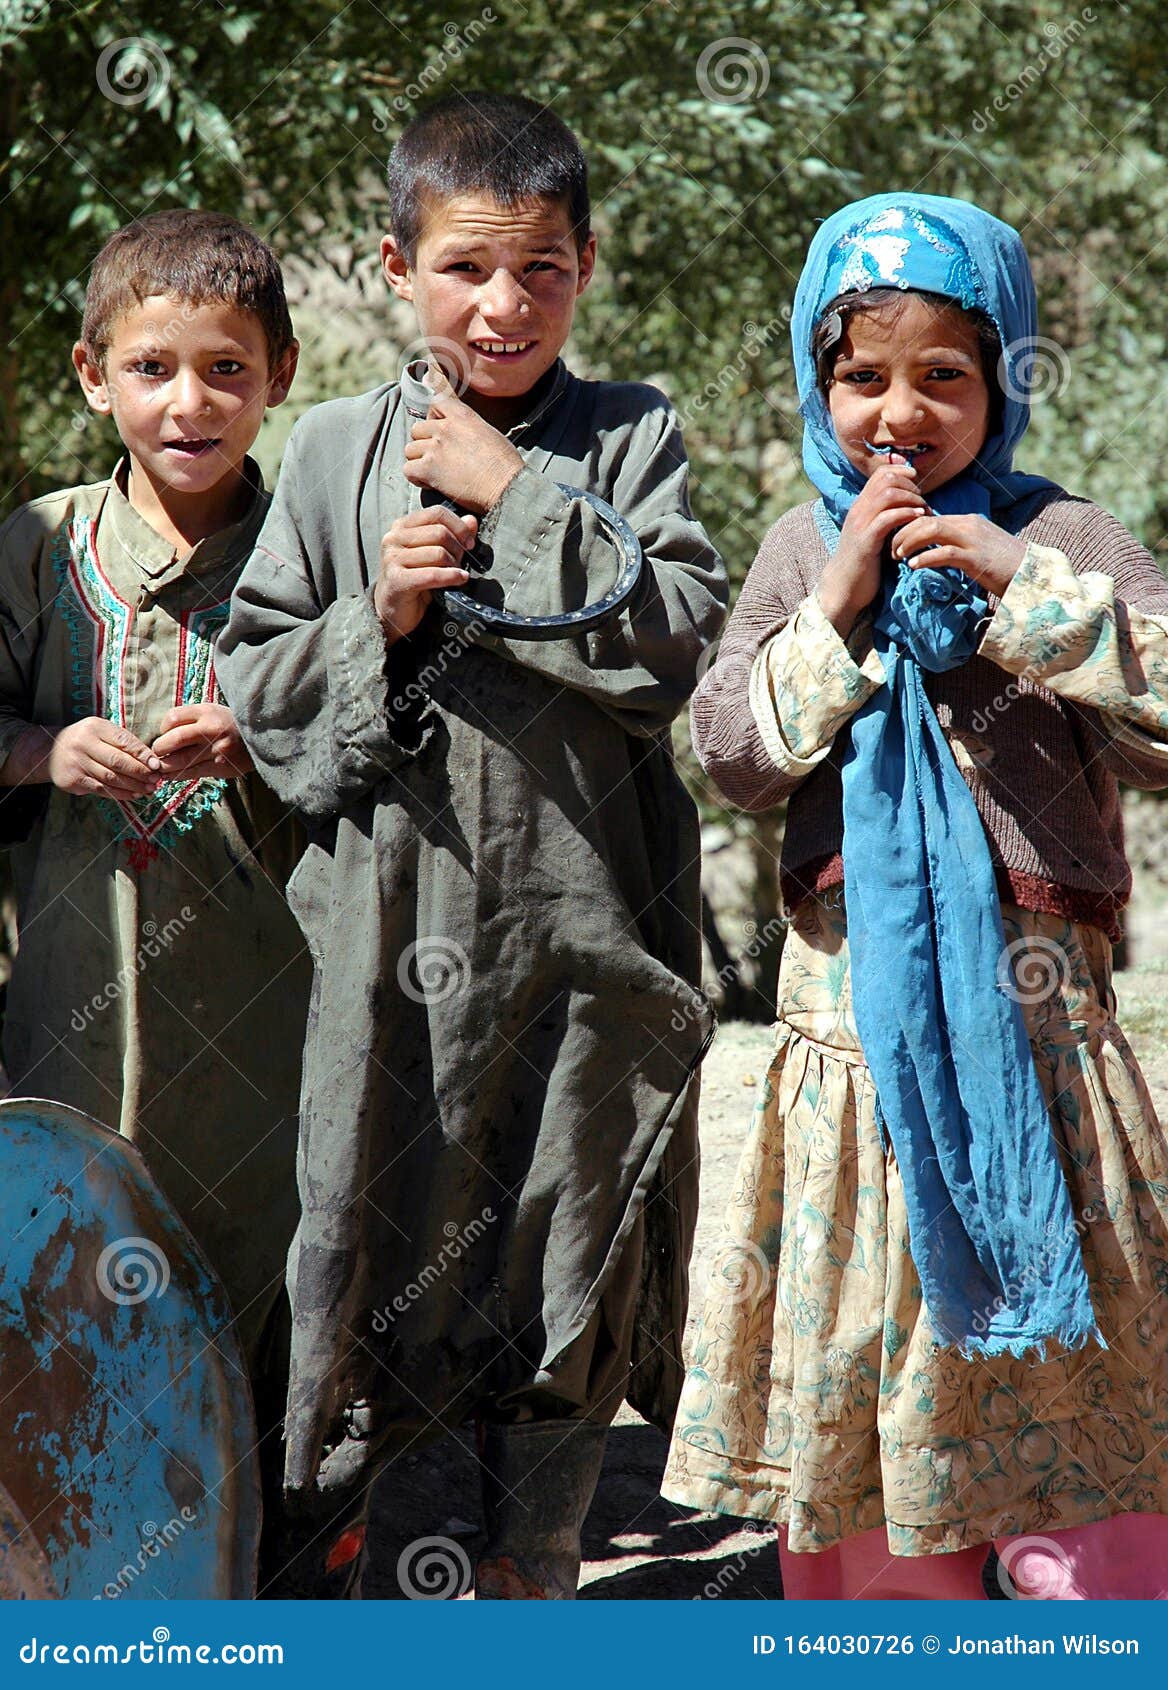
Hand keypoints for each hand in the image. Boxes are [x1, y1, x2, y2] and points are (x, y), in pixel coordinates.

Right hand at [46, 717, 162, 797]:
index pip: (123, 741)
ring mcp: (76, 762)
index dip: (142, 754)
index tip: (156, 765)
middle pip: (117, 761)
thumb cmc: (87, 741)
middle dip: (140, 772)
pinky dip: (120, 794)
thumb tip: (152, 761)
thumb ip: (124, 743)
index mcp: (95, 727)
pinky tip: (133, 795)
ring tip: (148, 789)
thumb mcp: (102, 732)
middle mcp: (83, 743)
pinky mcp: (73, 780)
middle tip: (155, 779)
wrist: (51, 752)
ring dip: (133, 786)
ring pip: (111, 778)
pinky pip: (101, 789)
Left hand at [151, 703, 252, 779]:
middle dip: (159, 749)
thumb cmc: (228, 724)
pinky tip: (171, 775)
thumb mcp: (211, 712)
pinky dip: (177, 775)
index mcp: (206, 712)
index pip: (173, 718)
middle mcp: (211, 729)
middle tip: (157, 753)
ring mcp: (216, 750)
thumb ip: (189, 719)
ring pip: (181, 760)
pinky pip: (192, 773)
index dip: (162, 728)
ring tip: (161, 767)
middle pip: (174, 740)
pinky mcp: (219, 766)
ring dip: (165, 766)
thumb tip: (162, 734)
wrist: (259, 739)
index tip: (164, 734)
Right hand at [374, 505, 476, 643]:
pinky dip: (451, 577)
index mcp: (402, 526)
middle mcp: (393, 538)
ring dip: (455, 565)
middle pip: (440, 532)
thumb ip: (452, 535)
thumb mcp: (434, 554)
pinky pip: (432, 574)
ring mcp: (392, 558)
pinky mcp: (396, 579)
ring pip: (438, 553)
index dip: (459, 526)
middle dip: (458, 548)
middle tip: (462, 562)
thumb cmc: (415, 580)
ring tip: (457, 574)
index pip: (436, 513)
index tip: (469, 543)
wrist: (393, 610)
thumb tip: (471, 521)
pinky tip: (460, 579)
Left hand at [402, 361, 523, 512]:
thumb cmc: (505, 465)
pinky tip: (431, 483)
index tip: (438, 430)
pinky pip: (408, 470)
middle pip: (417, 430)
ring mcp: (435, 447)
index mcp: (462, 415)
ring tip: (436, 472)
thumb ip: (468, 427)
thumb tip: (461, 436)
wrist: (505, 486)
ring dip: (419, 461)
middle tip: (438, 458)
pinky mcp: (428, 469)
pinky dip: (417, 478)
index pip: (435, 402)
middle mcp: (445, 428)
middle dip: (424, 443)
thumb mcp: (489, 432)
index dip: (433, 417)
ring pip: (410, 450)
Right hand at [817, 455, 928, 636]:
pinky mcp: (866, 541)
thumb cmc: (864, 562)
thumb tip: (908, 505)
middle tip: (922, 501)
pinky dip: (907, 515)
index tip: (917, 485)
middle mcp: (858, 510)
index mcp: (861, 506)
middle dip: (910, 486)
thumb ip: (885, 516)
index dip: (902, 472)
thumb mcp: (874, 532)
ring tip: (923, 512)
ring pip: (888, 494)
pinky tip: (918, 520)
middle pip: (886, 479)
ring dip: (912, 499)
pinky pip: (888, 518)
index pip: (881, 473)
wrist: (843, 587)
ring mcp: (861, 525)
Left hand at [892, 513, 1026, 597]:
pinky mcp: (976, 558)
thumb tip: (935, 549)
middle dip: (903, 533)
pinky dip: (925, 558)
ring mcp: (973, 540)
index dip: (908, 526)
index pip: (930, 516)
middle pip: (926, 519)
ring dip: (909, 542)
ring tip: (898, 556)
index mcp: (968, 521)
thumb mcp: (978, 549)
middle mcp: (969, 525)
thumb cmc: (1004, 566)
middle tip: (891, 549)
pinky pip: (945, 553)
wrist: (1033, 575)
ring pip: (932, 530)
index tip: (895, 540)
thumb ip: (958, 545)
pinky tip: (913, 566)